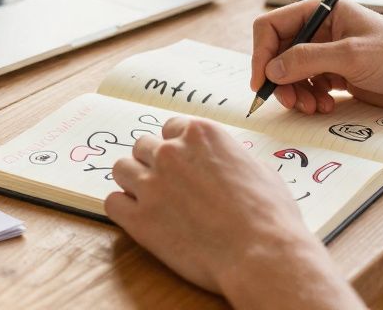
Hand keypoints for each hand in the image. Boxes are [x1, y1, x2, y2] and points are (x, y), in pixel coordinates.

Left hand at [106, 117, 361, 308]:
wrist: (262, 254)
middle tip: (168, 185)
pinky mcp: (139, 218)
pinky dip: (123, 209)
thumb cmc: (269, 215)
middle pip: (142, 145)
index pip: (170, 128)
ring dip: (133, 182)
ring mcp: (152, 183)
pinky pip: (112, 202)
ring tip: (151, 200)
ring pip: (121, 169)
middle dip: (153, 163)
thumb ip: (227, 157)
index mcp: (200, 134)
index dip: (177, 147)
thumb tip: (221, 162)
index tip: (183, 164)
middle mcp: (171, 152)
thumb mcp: (257, 168)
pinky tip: (140, 219)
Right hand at [250, 0, 382, 114]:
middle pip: (278, 53)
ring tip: (312, 108)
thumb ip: (307, 60)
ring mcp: (328, 54)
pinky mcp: (337, 75)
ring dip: (295, 94)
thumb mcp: (351, 56)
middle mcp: (321, 31)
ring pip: (291, 74)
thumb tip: (272, 69)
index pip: (273, 27)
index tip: (262, 81)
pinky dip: (309, 99)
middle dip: (279, 79)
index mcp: (323, 11)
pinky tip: (325, 107)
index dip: (262, 53)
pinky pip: (308, 87)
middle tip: (289, 102)